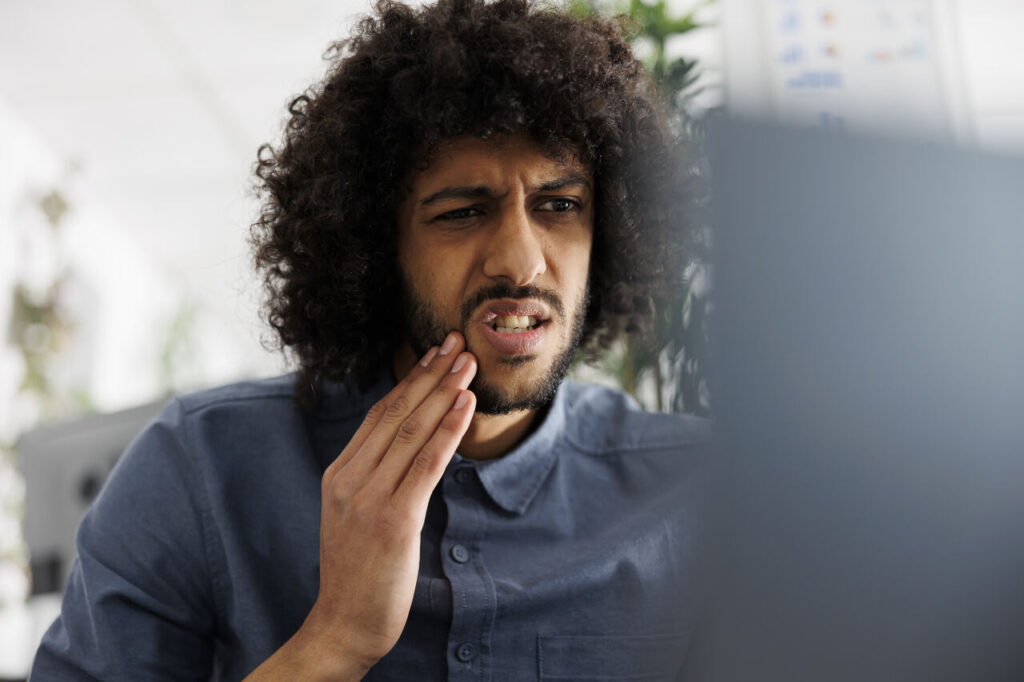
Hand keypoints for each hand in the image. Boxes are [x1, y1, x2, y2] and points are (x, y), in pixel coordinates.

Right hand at [245, 332, 476, 679]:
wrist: (343, 623)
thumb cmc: (357, 570)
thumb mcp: (354, 513)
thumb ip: (374, 477)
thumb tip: (409, 444)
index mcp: (339, 473)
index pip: (377, 414)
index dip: (409, 380)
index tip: (433, 354)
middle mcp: (349, 479)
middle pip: (395, 413)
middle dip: (429, 374)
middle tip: (457, 343)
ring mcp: (368, 498)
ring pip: (411, 431)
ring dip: (443, 392)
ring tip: (467, 364)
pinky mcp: (394, 520)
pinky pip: (426, 465)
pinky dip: (448, 430)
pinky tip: (465, 406)